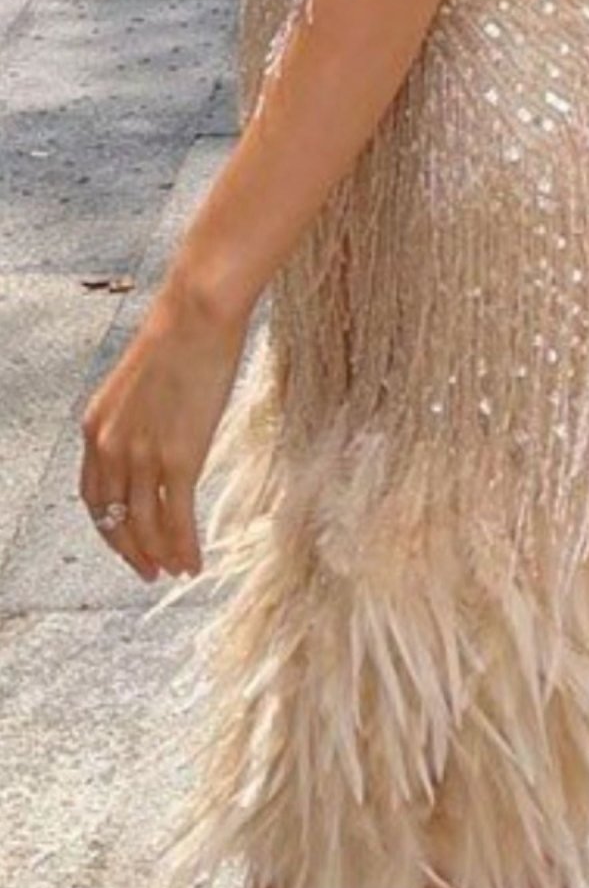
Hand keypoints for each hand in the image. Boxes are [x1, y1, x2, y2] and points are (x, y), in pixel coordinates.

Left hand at [79, 282, 247, 581]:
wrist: (197, 315)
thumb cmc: (180, 337)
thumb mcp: (140, 385)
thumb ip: (139, 419)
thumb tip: (160, 438)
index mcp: (95, 426)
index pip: (93, 494)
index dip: (109, 526)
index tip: (128, 542)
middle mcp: (109, 446)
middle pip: (113, 518)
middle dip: (131, 550)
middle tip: (149, 571)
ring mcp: (142, 455)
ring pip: (144, 525)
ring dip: (160, 555)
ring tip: (176, 570)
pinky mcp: (178, 460)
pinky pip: (176, 519)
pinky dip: (183, 547)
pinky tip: (194, 562)